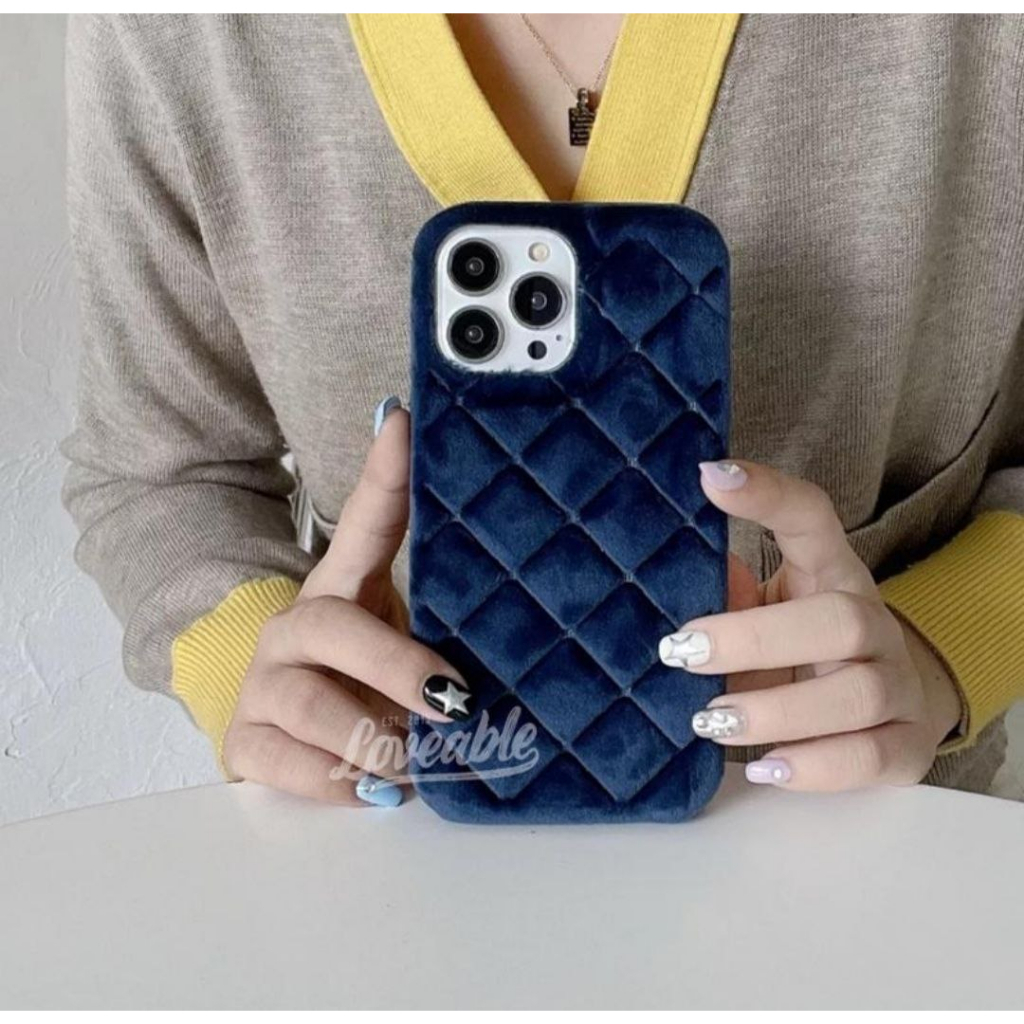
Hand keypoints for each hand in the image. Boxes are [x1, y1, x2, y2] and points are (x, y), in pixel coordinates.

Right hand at [222, 398, 475, 805]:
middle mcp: (293, 627)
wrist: (288, 731)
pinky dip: (340, 782)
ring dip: (375, 740)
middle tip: (453, 702)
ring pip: (310, 706)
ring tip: (417, 759)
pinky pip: (287, 765)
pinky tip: (373, 787)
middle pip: (332, 628)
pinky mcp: (243, 742)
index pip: (361, 521)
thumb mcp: (396, 630)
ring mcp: (262, 684)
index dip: (383, 475)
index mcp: (338, 588)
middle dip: (396, 667)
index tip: (404, 422)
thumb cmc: (361, 675)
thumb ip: (433, 592)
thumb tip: (482, 531)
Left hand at [658, 460, 963, 790]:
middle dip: (756, 638)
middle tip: (683, 651)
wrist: (890, 704)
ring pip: (856, 695)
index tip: (710, 477)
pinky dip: (816, 769)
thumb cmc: (802, 649)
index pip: (811, 518)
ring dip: (778, 711)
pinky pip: (871, 759)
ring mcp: (899, 686)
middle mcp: (875, 624)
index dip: (767, 494)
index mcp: (832, 574)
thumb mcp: (765, 613)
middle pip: (839, 620)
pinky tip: (766, 767)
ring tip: (711, 720)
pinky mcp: (907, 747)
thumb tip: (675, 580)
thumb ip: (729, 595)